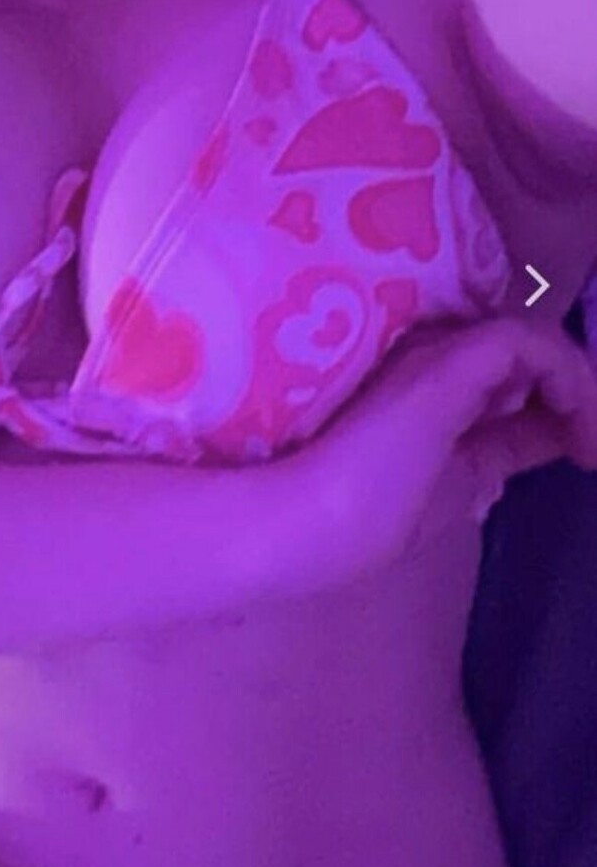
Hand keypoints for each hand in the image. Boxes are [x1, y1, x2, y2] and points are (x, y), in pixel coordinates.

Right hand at [302, 316, 596, 589]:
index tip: (583, 451)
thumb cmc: (349, 520)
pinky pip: (530, 345)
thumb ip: (487, 456)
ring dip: (580, 388)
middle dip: (569, 391)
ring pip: (529, 342)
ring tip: (594, 440)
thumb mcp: (443, 491)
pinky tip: (583, 424)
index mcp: (424, 391)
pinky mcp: (447, 361)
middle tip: (591, 442)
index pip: (501, 376)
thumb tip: (541, 438)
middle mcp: (427, 356)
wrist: (299, 524)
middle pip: (517, 355)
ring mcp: (435, 353)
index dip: (548, 402)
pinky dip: (573, 378)